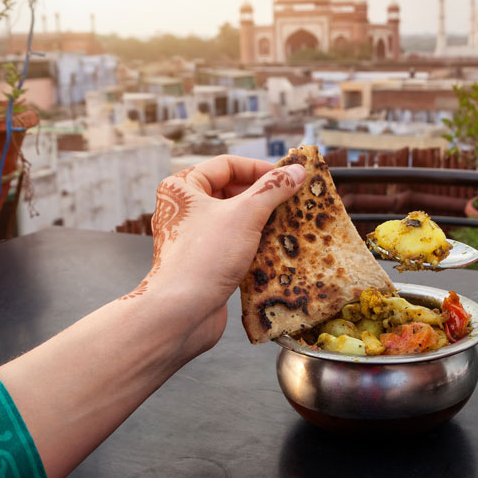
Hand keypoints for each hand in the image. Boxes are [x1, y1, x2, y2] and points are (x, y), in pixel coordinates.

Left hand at [120, 155, 306, 353]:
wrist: (181, 312)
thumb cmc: (203, 258)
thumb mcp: (245, 214)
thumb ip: (273, 189)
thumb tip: (296, 171)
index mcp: (183, 188)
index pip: (226, 165)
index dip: (259, 169)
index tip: (286, 178)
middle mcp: (185, 210)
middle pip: (231, 191)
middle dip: (262, 196)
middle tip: (291, 200)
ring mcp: (194, 237)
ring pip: (234, 219)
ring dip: (261, 220)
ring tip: (287, 222)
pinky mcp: (205, 262)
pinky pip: (234, 243)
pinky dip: (254, 243)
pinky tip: (275, 247)